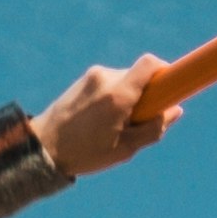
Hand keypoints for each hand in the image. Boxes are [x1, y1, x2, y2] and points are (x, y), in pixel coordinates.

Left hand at [39, 55, 179, 179]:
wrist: (40, 148)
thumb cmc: (85, 153)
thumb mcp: (125, 149)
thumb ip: (153, 128)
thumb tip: (175, 110)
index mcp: (118, 95)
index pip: (151, 64)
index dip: (167, 71)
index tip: (173, 85)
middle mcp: (105, 79)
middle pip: (140, 75)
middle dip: (146, 94)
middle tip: (139, 121)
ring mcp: (92, 76)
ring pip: (125, 80)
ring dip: (128, 97)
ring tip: (113, 126)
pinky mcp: (83, 80)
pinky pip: (109, 83)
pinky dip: (114, 97)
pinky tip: (100, 120)